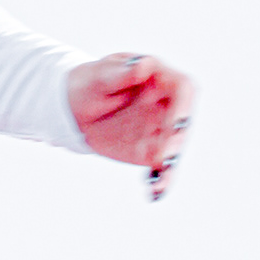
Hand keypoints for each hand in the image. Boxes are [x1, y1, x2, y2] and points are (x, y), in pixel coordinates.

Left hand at [67, 54, 194, 201]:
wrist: (75, 108)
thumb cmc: (89, 83)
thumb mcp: (100, 75)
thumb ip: (123, 72)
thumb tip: (143, 65)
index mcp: (161, 79)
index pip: (184, 90)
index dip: (184, 108)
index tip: (177, 125)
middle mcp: (167, 106)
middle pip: (182, 124)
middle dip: (176, 142)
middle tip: (164, 159)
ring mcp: (161, 130)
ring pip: (174, 150)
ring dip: (170, 169)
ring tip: (159, 185)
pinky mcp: (150, 151)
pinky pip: (160, 168)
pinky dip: (159, 181)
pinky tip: (153, 193)